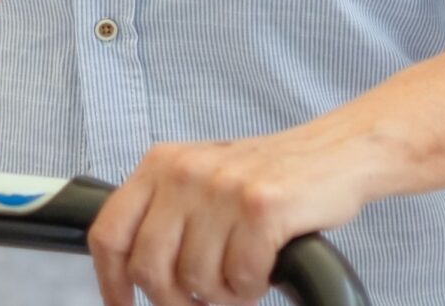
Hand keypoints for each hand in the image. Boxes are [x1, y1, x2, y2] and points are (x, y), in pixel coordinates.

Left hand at [87, 125, 382, 305]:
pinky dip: (253, 287)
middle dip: (175, 301)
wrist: (335, 153)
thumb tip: (131, 274)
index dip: (110, 282)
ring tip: (242, 274)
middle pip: (150, 269)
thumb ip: (165, 216)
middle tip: (201, 301)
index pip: (109, 232)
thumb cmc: (267, 177)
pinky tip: (264, 268)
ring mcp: (222, 188)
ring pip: (197, 281)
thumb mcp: (201, 182)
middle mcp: (184, 171)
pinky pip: (240, 278)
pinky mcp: (261, 207)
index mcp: (161, 164)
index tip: (121, 304)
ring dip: (223, 295)